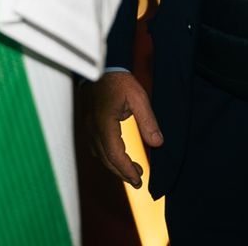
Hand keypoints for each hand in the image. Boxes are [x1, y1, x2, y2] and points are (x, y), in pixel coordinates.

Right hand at [86, 71, 161, 187]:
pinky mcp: (89, 123)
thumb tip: (158, 143)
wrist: (100, 66)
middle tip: (139, 181)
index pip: (114, 155)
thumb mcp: (138, 98)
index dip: (126, 171)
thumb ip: (148, 121)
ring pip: (100, 155)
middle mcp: (93, 129)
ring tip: (133, 169)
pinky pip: (96, 147)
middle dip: (122, 173)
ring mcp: (89, 126)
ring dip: (115, 165)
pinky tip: (117, 154)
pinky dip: (107, 156)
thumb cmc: (118, 80)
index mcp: (105, 124)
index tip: (139, 180)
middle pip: (106, 159)